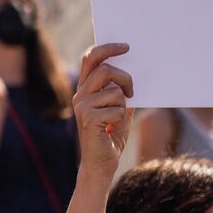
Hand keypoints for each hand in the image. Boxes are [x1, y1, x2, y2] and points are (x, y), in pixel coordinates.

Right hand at [70, 43, 134, 174]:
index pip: (91, 59)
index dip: (107, 49)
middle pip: (104, 69)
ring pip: (115, 91)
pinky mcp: (88, 118)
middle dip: (125, 78)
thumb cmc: (110, 139)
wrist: (100, 165)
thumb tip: (132, 76)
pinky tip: (112, 130)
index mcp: (85, 90)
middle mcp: (80, 95)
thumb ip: (121, 94)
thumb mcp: (120, 111)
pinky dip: (122, 120)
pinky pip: (117, 109)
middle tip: (132, 91)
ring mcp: (82, 106)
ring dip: (124, 105)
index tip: (125, 46)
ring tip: (117, 120)